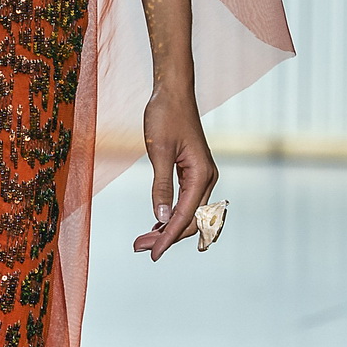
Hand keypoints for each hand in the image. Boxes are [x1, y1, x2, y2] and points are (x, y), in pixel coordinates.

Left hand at [133, 87, 218, 260]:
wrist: (173, 92)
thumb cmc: (165, 116)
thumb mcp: (159, 151)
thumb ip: (161, 186)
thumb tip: (163, 218)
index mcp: (201, 174)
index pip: (185, 216)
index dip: (168, 238)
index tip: (152, 254)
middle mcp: (207, 178)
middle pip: (190, 220)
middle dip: (166, 237)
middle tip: (140, 249)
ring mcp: (201, 175)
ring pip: (188, 212)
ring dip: (168, 228)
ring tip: (144, 241)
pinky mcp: (193, 171)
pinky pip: (186, 201)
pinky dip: (172, 215)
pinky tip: (157, 224)